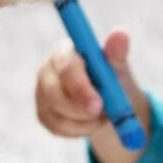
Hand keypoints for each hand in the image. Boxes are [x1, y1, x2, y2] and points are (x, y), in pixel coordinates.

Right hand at [35, 30, 150, 162]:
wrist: (110, 103)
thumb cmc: (112, 79)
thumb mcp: (118, 68)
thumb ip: (117, 53)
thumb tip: (120, 32)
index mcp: (65, 52)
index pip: (65, 65)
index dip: (79, 86)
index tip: (98, 103)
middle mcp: (47, 70)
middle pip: (53, 92)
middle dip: (80, 108)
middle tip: (104, 117)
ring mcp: (42, 93)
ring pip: (56, 113)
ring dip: (85, 121)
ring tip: (105, 117)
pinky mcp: (43, 113)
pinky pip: (57, 128)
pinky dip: (78, 130)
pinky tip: (91, 123)